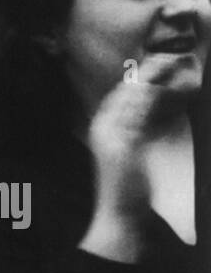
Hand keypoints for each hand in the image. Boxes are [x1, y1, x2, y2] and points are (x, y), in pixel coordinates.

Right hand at [82, 53, 187, 260]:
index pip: (120, 94)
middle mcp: (103, 127)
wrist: (118, 213)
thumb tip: (148, 111)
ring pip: (131, 98)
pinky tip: (162, 89)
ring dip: (152, 79)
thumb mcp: (127, 152)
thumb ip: (133, 130)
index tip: (158, 64)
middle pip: (125, 90)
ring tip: (169, 65)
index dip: (139, 78)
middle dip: (146, 72)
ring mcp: (111, 135)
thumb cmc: (125, 186)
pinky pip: (137, 115)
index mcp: (102, 127)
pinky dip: (150, 99)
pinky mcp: (123, 145)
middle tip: (169, 59)